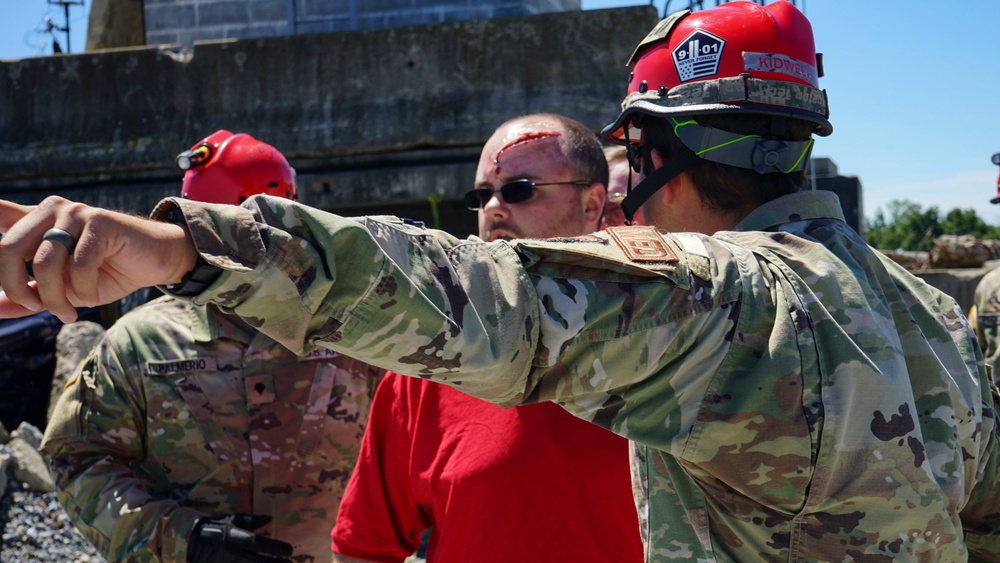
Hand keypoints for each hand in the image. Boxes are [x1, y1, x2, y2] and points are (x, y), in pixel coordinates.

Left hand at [0, 197, 197, 322]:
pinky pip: (77, 265)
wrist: (156, 261)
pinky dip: (79, 291)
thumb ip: (24, 294)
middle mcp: (49, 210)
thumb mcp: (59, 290)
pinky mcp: (100, 222)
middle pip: (7, 249)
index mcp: (34, 221)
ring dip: (53, 297)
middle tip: (31, 308)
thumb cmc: (106, 273)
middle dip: (14, 288)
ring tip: (66, 312)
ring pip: (44, 262)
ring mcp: (75, 213)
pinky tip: (86, 299)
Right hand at [187, 514, 292, 562]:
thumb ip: (251, 520)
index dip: (274, 548)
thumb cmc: (212, 527)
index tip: (289, 550)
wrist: (187, 541)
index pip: (258, 543)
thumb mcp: (231, 519)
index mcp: (233, 537)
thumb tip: (269, 518)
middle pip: (257, 562)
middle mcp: (231, 553)